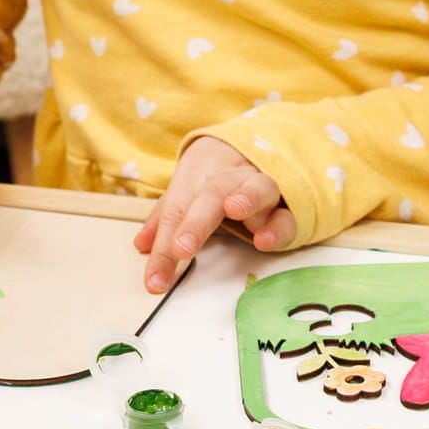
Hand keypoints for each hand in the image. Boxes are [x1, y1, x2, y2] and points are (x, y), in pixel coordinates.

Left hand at [136, 137, 294, 292]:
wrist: (251, 147)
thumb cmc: (212, 179)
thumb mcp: (185, 194)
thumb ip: (165, 220)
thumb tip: (141, 244)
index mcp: (198, 179)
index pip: (176, 213)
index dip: (163, 248)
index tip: (155, 281)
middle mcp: (229, 180)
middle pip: (211, 195)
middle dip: (196, 223)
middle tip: (181, 248)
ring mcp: (260, 188)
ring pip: (256, 188)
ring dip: (246, 198)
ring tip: (234, 209)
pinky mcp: (287, 206)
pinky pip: (285, 215)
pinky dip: (277, 227)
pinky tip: (265, 240)